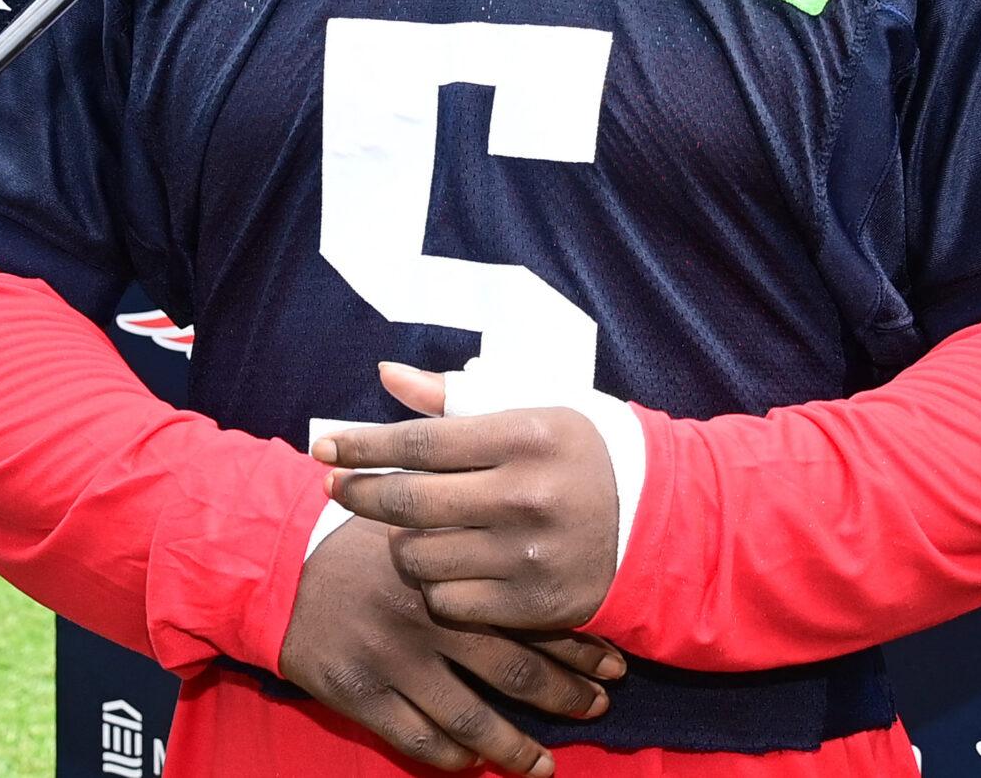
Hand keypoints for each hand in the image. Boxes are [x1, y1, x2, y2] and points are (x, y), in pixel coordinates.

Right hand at [277, 515, 620, 774]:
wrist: (279, 562)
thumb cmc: (362, 541)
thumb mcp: (425, 524)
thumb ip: (479, 545)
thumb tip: (552, 566)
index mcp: (456, 572)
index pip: (534, 614)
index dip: (580, 645)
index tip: (615, 665)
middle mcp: (432, 617)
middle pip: (515, 669)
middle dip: (564, 695)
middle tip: (598, 710)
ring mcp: (395, 659)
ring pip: (469, 718)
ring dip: (513, 747)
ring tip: (544, 766)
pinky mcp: (358, 692)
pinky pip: (415, 738)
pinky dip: (448, 757)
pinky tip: (472, 764)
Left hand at [318, 363, 620, 630]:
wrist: (655, 522)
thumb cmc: (581, 455)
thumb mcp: (535, 408)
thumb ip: (456, 397)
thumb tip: (385, 376)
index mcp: (529, 436)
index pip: (422, 442)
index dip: (364, 445)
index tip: (326, 446)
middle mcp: (527, 496)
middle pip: (409, 503)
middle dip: (359, 493)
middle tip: (336, 486)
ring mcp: (528, 556)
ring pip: (420, 557)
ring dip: (403, 542)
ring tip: (413, 528)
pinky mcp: (531, 605)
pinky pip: (446, 600)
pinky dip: (436, 583)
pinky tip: (449, 564)